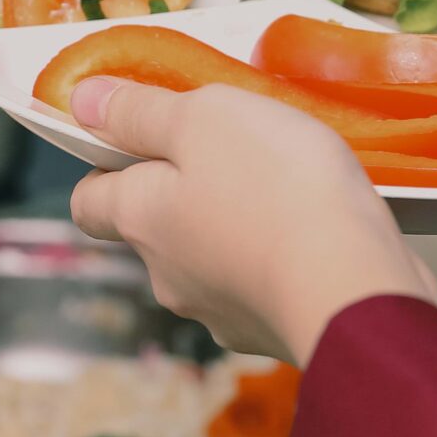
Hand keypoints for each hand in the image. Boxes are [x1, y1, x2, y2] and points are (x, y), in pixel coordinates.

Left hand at [64, 78, 436, 363]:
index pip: (89, 201)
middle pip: (154, 230)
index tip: (144, 139)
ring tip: (286, 192)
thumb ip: (140, 110)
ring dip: (234, 228)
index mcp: (140, 219)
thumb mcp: (202, 117)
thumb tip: (81, 102)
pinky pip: (261, 288)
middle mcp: (165, 275)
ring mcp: (218, 312)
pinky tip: (316, 236)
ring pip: (210, 260)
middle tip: (233, 154)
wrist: (355, 287)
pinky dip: (277, 262)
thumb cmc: (276, 188)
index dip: (106, 167)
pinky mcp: (270, 334)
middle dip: (183, 194)